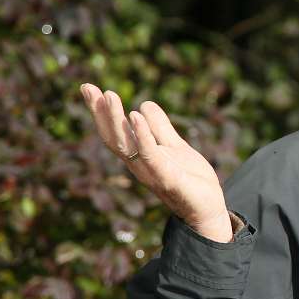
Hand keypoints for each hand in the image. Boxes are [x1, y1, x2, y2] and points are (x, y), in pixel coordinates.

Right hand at [79, 83, 232, 241]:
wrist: (209, 210)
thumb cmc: (191, 181)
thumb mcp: (176, 147)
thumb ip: (161, 128)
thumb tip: (144, 104)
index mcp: (139, 156)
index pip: (115, 132)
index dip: (101, 112)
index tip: (89, 88)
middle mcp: (139, 164)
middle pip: (113, 137)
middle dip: (100, 113)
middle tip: (89, 88)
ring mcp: (151, 172)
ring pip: (126, 145)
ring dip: (116, 120)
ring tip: (110, 95)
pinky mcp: (168, 178)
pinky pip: (151, 155)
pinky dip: (142, 135)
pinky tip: (136, 116)